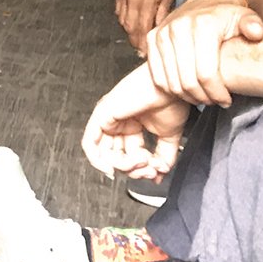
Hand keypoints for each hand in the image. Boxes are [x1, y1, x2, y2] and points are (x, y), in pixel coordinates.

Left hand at [82, 66, 191, 180]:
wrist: (173, 88)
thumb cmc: (171, 100)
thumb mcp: (169, 136)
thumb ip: (164, 156)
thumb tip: (159, 174)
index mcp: (131, 126)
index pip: (129, 157)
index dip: (142, 170)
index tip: (156, 171)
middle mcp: (118, 123)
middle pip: (116, 158)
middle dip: (134, 170)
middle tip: (150, 168)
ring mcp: (109, 119)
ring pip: (104, 155)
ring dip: (124, 166)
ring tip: (142, 161)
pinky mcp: (102, 114)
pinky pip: (90, 143)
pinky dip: (98, 160)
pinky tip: (112, 167)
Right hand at [115, 0, 177, 49]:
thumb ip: (162, 15)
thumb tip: (158, 32)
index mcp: (145, 2)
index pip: (141, 30)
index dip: (143, 44)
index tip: (146, 54)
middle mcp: (131, 0)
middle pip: (130, 28)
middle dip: (135, 41)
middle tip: (142, 50)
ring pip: (123, 21)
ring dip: (129, 32)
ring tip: (137, 39)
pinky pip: (118, 12)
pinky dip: (123, 20)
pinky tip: (130, 24)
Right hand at [144, 0, 262, 106]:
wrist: (206, 1)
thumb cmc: (227, 16)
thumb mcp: (245, 17)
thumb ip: (253, 25)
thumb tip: (255, 32)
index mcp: (202, 25)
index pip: (206, 73)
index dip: (216, 93)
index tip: (226, 100)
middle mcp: (178, 28)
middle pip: (188, 81)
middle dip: (203, 97)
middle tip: (215, 101)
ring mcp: (162, 33)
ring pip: (171, 82)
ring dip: (188, 96)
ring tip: (203, 97)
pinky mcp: (152, 39)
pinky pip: (158, 76)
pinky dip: (172, 89)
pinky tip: (188, 90)